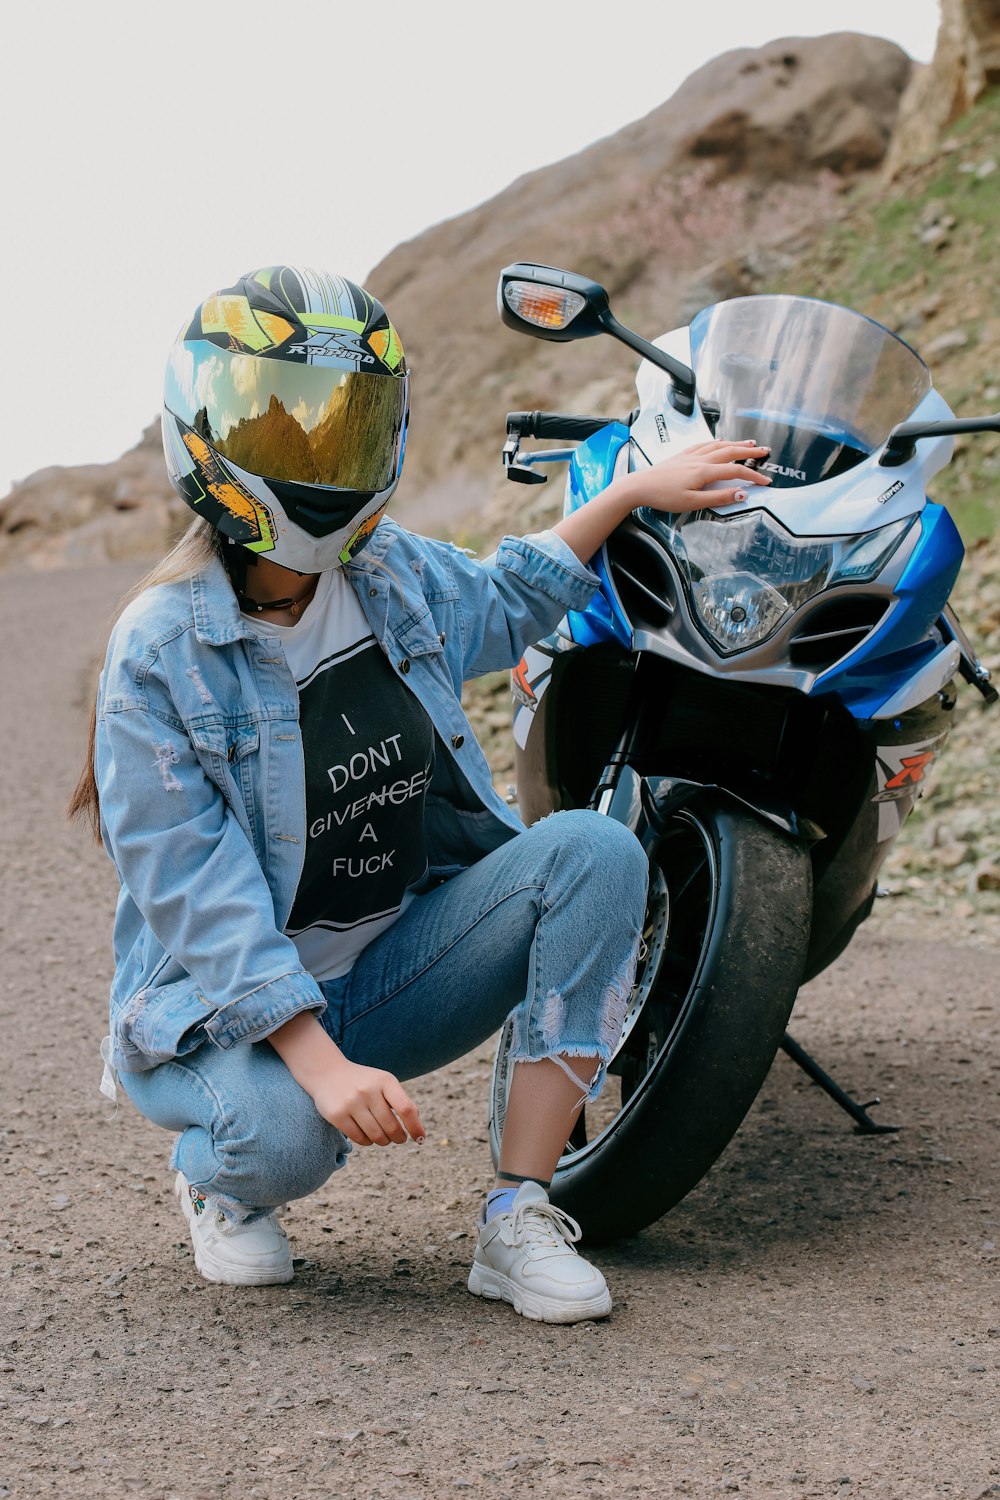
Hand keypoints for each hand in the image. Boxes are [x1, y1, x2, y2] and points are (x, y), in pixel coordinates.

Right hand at [267, 1010, 425, 1146]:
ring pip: (376, 1136)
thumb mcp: (385, 1083)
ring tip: (384, 1138)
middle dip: (399, 1137)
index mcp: (385, 1081)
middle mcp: (368, 1091)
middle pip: (392, 1127)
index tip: (420, 1139)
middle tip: (399, 1138)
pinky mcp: (337, 1115)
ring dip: (384, 1141)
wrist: (328, 1073)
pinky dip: (368, 1142)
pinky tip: (368, 1136)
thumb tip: (418, 1130)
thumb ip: (402, 1102)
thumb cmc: (365, 1082)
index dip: (415, 1127)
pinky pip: (360, 1139)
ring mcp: (351, 1103)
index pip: (406, 1109)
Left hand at [623, 439, 771, 513]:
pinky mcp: (682, 455)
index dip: (753, 476)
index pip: (736, 472)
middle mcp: (700, 459)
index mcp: (704, 472)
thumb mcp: (692, 503)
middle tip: (765, 451)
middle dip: (750, 451)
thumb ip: (718, 498)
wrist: (639, 486)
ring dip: (736, 443)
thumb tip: (741, 494)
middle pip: (731, 452)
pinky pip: (704, 444)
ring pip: (719, 445)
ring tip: (749, 443)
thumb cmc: (663, 496)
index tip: (766, 481)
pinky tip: (719, 440)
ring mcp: (691, 455)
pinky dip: (716, 442)